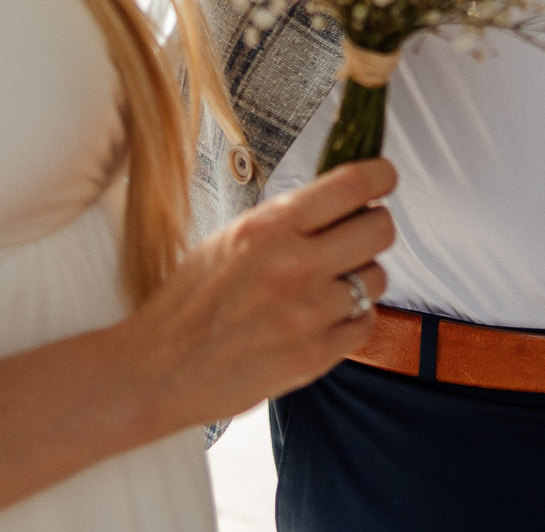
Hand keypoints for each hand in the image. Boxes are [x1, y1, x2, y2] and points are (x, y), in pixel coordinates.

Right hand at [111, 158, 395, 433]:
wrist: (161, 368)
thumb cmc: (190, 301)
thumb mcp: (232, 236)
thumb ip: (287, 219)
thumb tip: (340, 200)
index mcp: (271, 227)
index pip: (354, 185)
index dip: (380, 176)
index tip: (383, 178)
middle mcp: (296, 265)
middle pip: (381, 229)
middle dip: (373, 227)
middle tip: (354, 236)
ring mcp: (310, 313)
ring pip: (376, 277)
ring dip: (359, 277)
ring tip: (325, 285)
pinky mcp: (317, 355)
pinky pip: (365, 323)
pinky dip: (351, 318)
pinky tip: (323, 318)